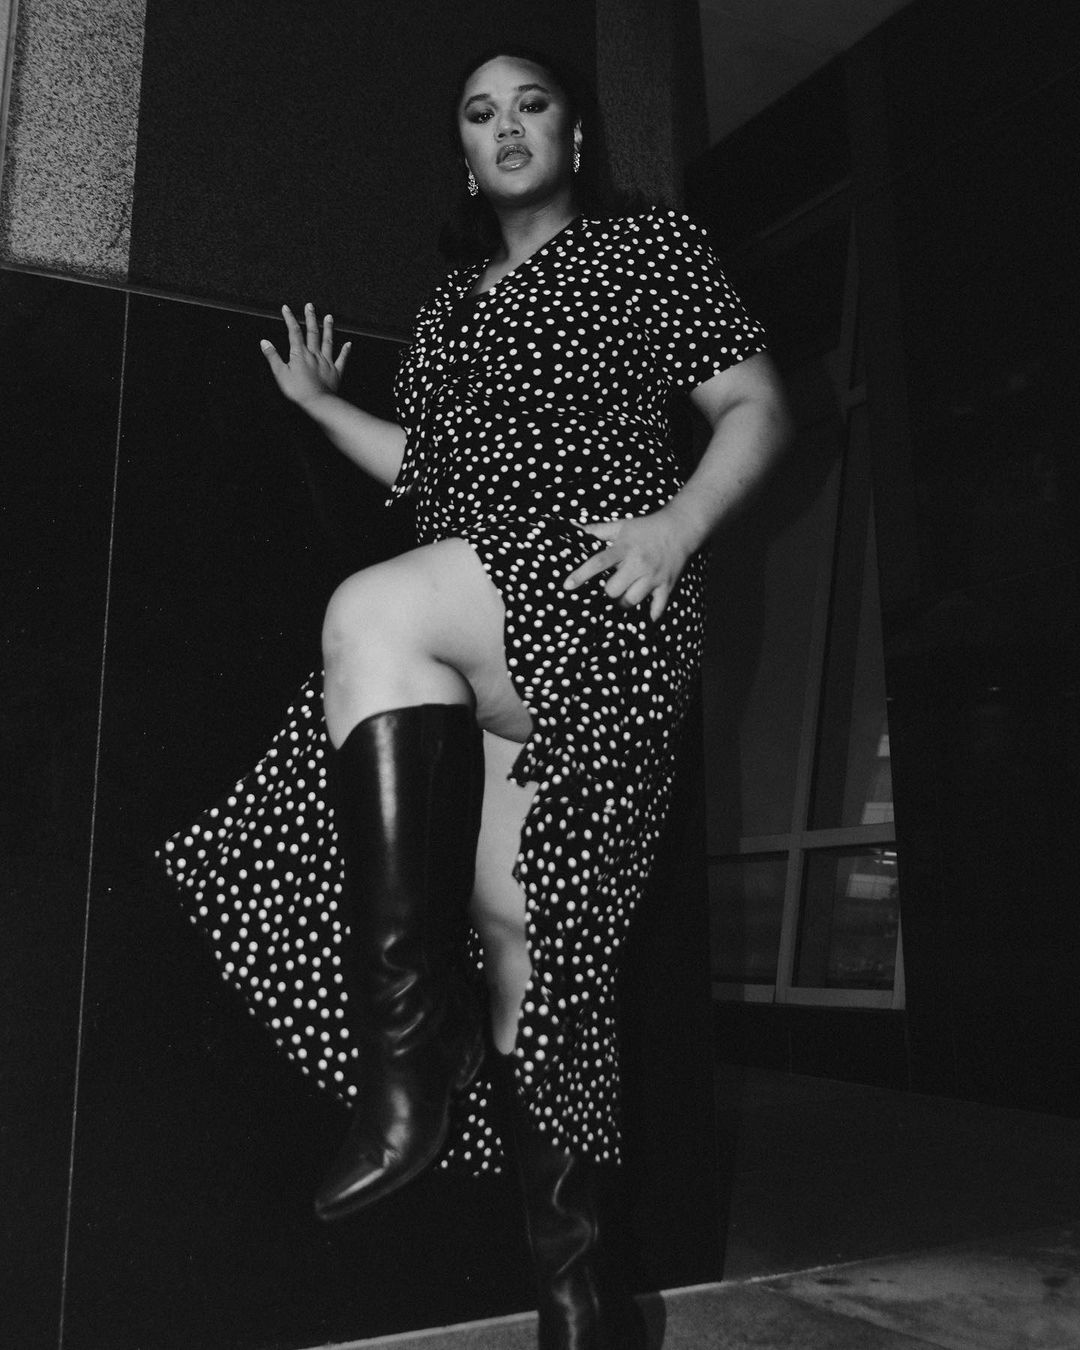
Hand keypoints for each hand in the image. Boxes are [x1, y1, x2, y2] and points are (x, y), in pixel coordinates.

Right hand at [260, 302, 350, 405]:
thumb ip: (273, 356)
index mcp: (300, 354)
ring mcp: (326, 362)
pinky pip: (341, 359)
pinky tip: (349, 344)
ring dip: (328, 328)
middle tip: (310, 306)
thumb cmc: (298, 390)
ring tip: (329, 317)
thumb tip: (264, 342)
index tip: (286, 308)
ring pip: (328, 341)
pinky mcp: (336, 371)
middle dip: (310, 317)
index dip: (290, 318)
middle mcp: (314, 354)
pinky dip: (345, 351)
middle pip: (312, 332)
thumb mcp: (280, 373)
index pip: (294, 331)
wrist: (318, 402)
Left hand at [562, 508, 696, 621]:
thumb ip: (598, 530)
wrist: (680, 528)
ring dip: (625, 602)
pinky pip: (657, 607)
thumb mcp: (622, 525)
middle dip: (609, 592)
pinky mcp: (666, 585)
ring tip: (625, 596)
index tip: (567, 586)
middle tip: (612, 588)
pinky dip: (650, 615)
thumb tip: (576, 529)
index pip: (598, 562)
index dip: (581, 574)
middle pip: (613, 589)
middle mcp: (638, 563)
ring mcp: (653, 576)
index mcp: (624, 548)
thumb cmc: (646, 528)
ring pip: (631, 600)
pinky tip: (645, 617)